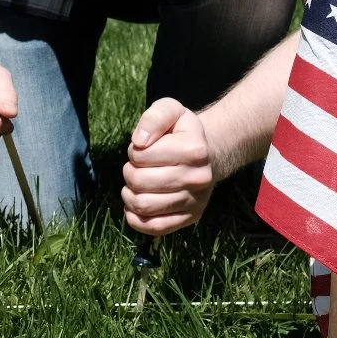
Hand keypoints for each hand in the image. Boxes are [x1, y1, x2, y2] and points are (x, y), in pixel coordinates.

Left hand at [121, 98, 214, 235]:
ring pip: (144, 206)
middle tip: (136, 167)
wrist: (207, 154)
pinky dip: (136, 219)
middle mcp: (199, 178)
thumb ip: (154, 118)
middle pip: (140, 182)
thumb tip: (139, 142)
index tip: (142, 148)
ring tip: (135, 185)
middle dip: (128, 172)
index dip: (133, 151)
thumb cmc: (181, 132)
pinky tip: (135, 205)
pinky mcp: (191, 218)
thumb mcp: (170, 110)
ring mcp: (196, 200)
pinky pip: (154, 227)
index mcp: (194, 150)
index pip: (140, 155)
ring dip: (129, 195)